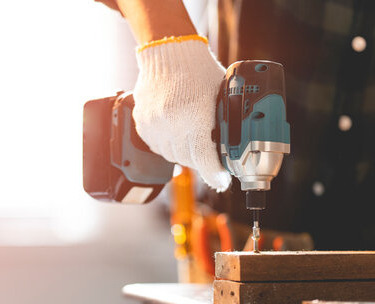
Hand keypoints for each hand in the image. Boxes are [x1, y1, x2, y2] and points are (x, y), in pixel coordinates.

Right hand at [132, 37, 230, 190]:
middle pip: (188, 160)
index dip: (215, 175)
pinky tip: (177, 133)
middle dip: (202, 161)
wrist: (169, 51)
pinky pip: (157, 146)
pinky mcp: (142, 122)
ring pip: (171, 155)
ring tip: (193, 140)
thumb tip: (232, 148)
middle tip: (211, 156)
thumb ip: (225, 122)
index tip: (222, 182)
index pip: (204, 159)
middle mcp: (171, 124)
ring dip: (184, 153)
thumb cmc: (199, 70)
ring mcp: (154, 124)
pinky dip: (168, 144)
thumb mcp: (221, 95)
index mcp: (195, 117)